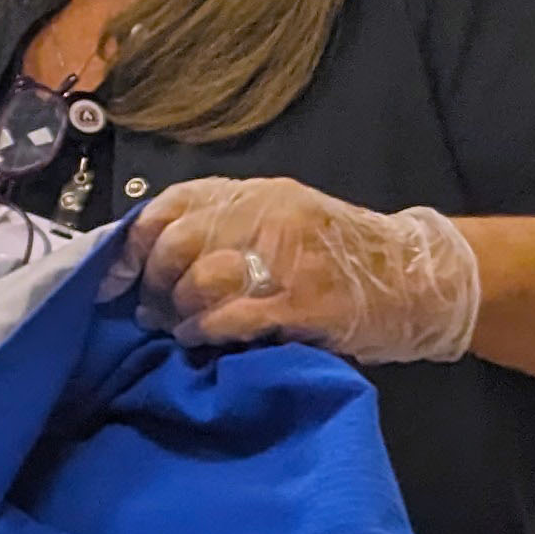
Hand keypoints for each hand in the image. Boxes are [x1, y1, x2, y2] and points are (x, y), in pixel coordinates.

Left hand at [102, 176, 478, 363]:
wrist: (419, 279)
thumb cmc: (340, 257)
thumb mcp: (280, 223)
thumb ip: (223, 229)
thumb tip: (148, 259)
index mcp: (257, 194)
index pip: (173, 204)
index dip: (134, 241)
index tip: (114, 273)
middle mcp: (270, 215)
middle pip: (178, 242)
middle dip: (155, 282)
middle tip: (152, 309)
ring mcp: (290, 257)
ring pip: (201, 279)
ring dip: (180, 311)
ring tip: (181, 327)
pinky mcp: (306, 302)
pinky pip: (233, 316)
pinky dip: (207, 331)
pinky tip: (203, 339)